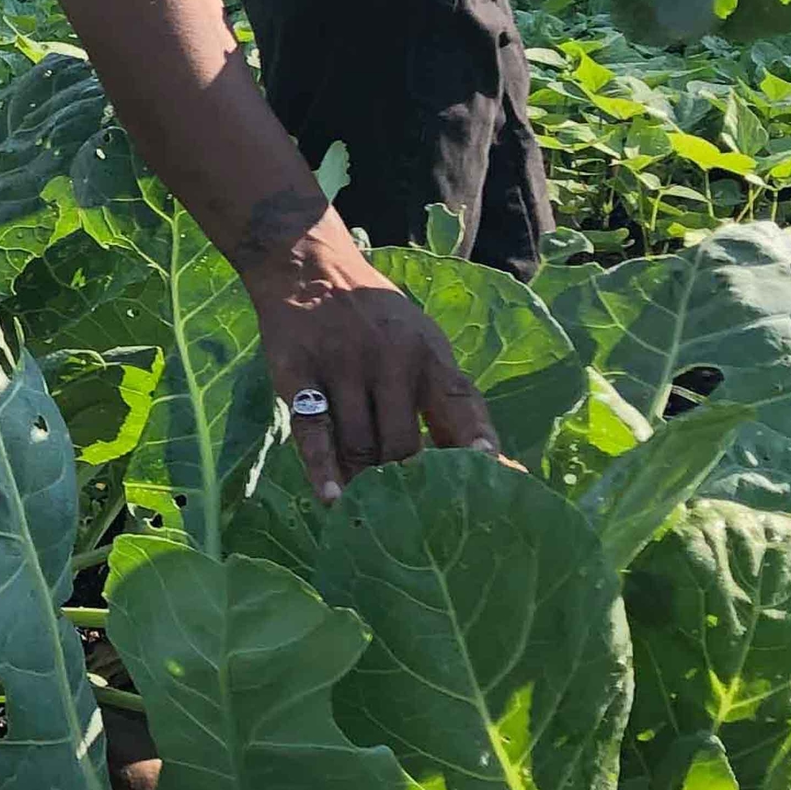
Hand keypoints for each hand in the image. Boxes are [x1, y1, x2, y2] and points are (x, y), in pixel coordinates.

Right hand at [243, 215, 498, 501]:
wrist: (309, 265)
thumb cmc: (375, 316)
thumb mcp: (419, 342)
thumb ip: (442, 396)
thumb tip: (479, 462)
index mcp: (428, 353)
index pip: (462, 404)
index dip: (477, 444)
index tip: (492, 478)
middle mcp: (391, 358)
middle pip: (405, 443)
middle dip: (409, 487)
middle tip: (414, 524)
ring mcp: (343, 365)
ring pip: (360, 444)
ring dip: (365, 486)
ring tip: (370, 517)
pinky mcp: (299, 371)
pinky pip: (313, 430)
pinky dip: (323, 469)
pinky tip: (331, 498)